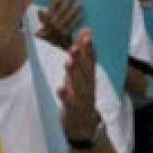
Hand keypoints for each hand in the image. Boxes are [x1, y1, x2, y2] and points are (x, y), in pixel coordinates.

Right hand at [36, 0, 81, 47]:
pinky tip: (81, 11)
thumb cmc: (50, 29)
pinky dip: (76, 17)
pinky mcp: (65, 34)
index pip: (54, 2)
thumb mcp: (44, 21)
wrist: (54, 44)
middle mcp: (52, 22)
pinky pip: (72, 24)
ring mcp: (59, 29)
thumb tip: (42, 7)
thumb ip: (43, 15)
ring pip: (67, 15)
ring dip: (74, 7)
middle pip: (62, 7)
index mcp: (46, 16)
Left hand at [59, 29, 101, 143]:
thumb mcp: (82, 72)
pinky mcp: (71, 110)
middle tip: (75, 47)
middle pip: (85, 71)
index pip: (91, 60)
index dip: (89, 48)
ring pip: (79, 86)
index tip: (88, 35)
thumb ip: (83, 52)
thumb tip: (86, 29)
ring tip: (68, 62)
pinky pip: (69, 103)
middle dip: (81, 59)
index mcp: (89, 76)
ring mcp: (81, 99)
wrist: (82, 124)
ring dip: (74, 74)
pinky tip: (60, 88)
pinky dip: (65, 96)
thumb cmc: (80, 92)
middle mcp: (87, 86)